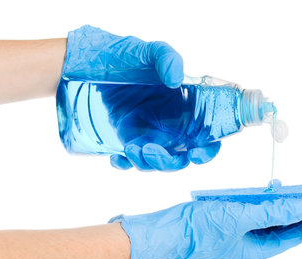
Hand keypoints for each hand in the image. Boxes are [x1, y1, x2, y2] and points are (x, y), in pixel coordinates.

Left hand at [63, 25, 220, 170]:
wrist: (95, 62)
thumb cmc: (129, 56)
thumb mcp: (150, 51)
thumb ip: (167, 58)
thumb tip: (176, 80)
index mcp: (186, 108)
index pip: (206, 136)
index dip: (207, 150)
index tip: (197, 153)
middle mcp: (170, 126)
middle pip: (180, 157)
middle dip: (169, 163)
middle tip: (151, 150)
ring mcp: (147, 134)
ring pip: (154, 162)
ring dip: (146, 163)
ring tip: (131, 149)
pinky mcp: (125, 138)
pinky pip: (128, 160)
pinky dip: (124, 164)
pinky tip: (118, 158)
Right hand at [109, 199, 301, 258]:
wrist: (165, 231)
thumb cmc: (198, 230)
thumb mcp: (239, 218)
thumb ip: (272, 213)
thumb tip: (301, 208)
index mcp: (254, 251)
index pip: (291, 237)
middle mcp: (246, 245)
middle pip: (280, 230)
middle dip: (300, 215)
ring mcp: (234, 234)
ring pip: (265, 221)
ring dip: (279, 207)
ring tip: (296, 192)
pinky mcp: (223, 223)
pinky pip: (248, 214)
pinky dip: (259, 203)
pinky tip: (263, 192)